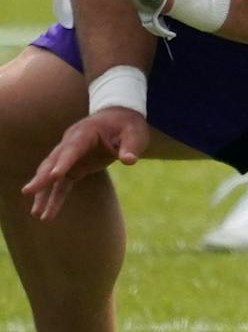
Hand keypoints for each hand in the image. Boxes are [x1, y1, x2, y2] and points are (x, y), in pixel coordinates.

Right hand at [23, 108, 149, 219]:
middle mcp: (71, 143)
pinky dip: (53, 197)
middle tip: (27, 191)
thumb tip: (129, 160)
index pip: (72, 148)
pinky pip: (60, 183)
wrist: (119, 118)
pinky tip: (46, 214)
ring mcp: (69, 155)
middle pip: (54, 162)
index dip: (64, 162)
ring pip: (51, 174)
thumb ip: (130, 146)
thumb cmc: (128, 125)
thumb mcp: (135, 133)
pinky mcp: (73, 166)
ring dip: (43, 192)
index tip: (55, 175)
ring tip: (36, 213)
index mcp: (86, 133)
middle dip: (42, 178)